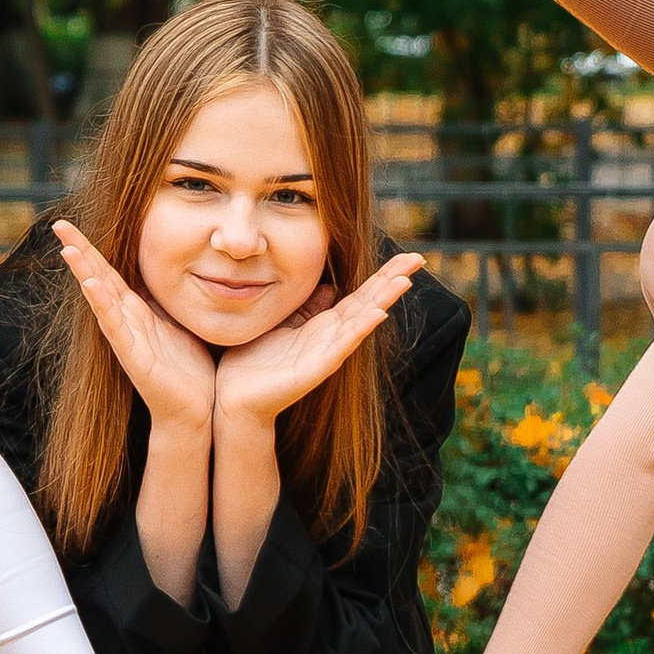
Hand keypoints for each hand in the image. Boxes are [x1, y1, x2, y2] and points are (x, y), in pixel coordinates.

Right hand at [52, 221, 215, 435]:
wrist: (196, 413)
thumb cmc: (190, 370)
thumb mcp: (179, 322)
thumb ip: (171, 298)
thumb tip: (187, 264)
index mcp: (136, 311)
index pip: (109, 272)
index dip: (92, 247)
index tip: (72, 223)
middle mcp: (125, 321)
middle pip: (97, 278)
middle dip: (79, 251)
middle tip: (58, 224)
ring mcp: (125, 339)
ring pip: (100, 299)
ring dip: (84, 273)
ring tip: (68, 248)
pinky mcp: (133, 358)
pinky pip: (114, 326)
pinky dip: (101, 304)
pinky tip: (90, 285)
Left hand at [215, 253, 422, 430]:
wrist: (235, 398)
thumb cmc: (255, 361)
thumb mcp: (284, 323)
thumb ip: (306, 306)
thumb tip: (328, 285)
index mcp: (325, 325)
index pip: (361, 294)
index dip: (384, 275)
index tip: (408, 255)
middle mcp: (332, 337)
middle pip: (369, 302)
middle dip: (394, 280)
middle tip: (419, 258)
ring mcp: (328, 353)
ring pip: (362, 320)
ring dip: (384, 300)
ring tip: (405, 281)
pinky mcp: (317, 368)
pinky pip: (343, 344)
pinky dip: (361, 327)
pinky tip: (378, 313)